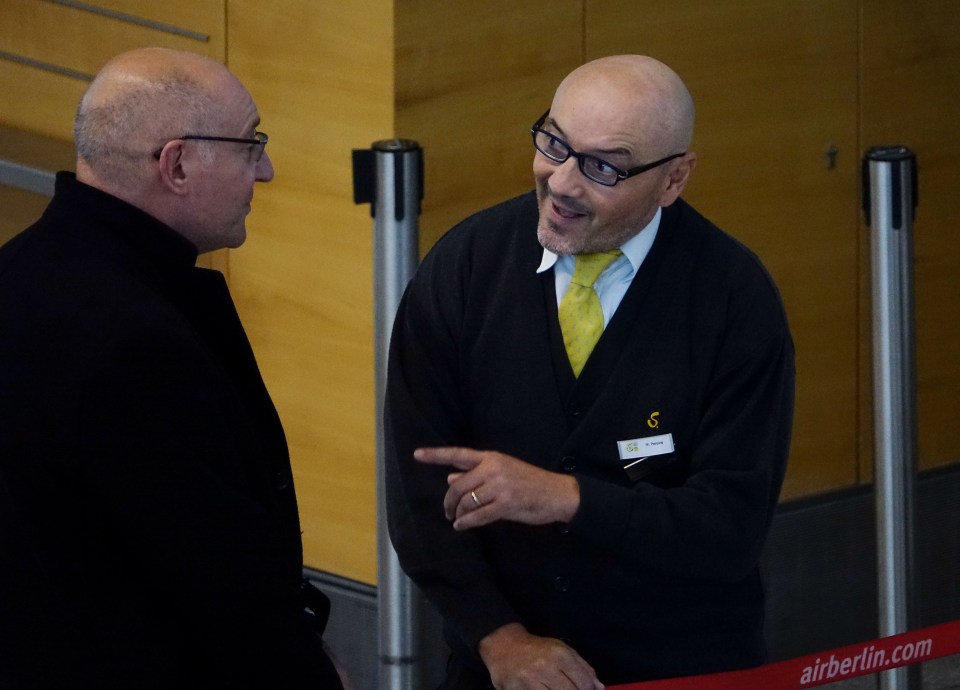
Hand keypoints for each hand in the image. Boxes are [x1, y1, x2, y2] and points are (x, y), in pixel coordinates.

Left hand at [412, 447, 579, 529]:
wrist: (557, 493)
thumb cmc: (529, 482)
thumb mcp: (503, 471)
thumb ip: (476, 473)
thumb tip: (450, 477)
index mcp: (491, 457)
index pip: (458, 454)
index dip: (436, 455)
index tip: (417, 454)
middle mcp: (493, 469)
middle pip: (458, 485)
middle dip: (448, 501)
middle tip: (447, 511)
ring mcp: (499, 487)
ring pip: (466, 502)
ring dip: (457, 513)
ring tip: (455, 519)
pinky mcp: (506, 505)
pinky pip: (478, 516)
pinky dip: (466, 523)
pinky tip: (461, 526)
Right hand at [478, 623, 603, 689]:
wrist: (503, 646)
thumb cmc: (537, 649)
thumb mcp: (562, 649)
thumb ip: (583, 667)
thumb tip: (599, 687)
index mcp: (560, 655)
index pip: (584, 684)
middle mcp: (545, 668)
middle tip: (570, 689)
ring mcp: (529, 682)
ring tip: (557, 689)